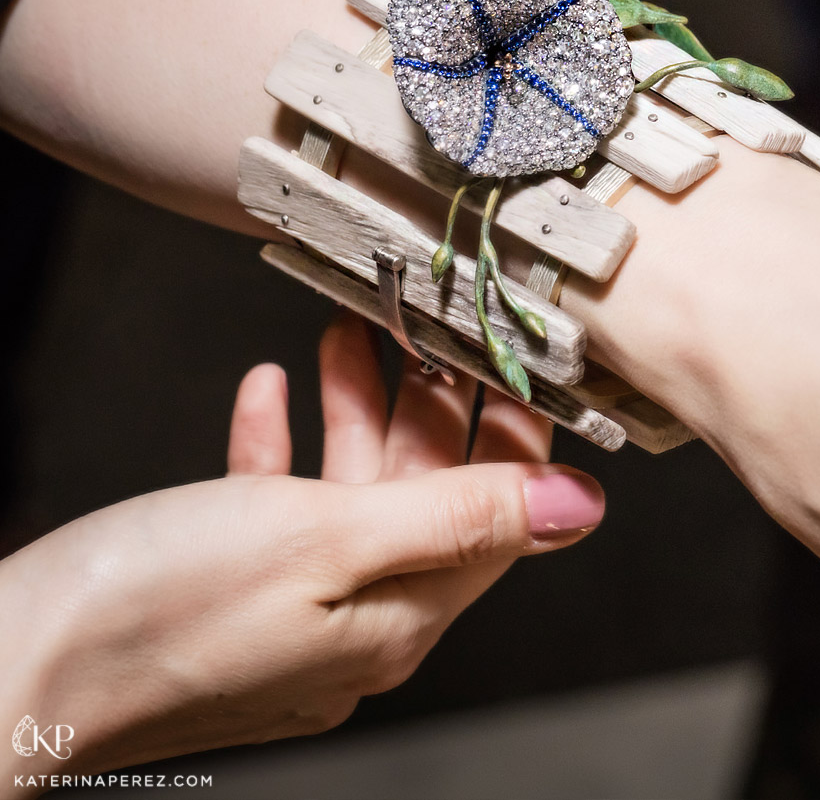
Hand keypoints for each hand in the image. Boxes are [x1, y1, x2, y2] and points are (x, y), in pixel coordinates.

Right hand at [0, 315, 603, 779]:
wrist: (5, 676)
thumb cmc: (155, 612)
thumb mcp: (327, 538)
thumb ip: (458, 515)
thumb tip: (578, 508)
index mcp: (399, 620)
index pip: (496, 518)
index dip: (510, 432)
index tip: (511, 359)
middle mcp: (358, 627)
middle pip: (426, 500)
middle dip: (428, 407)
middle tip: (426, 329)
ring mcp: (290, 617)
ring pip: (351, 497)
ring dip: (353, 412)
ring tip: (346, 335)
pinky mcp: (226, 602)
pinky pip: (275, 514)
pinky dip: (279, 451)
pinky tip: (269, 394)